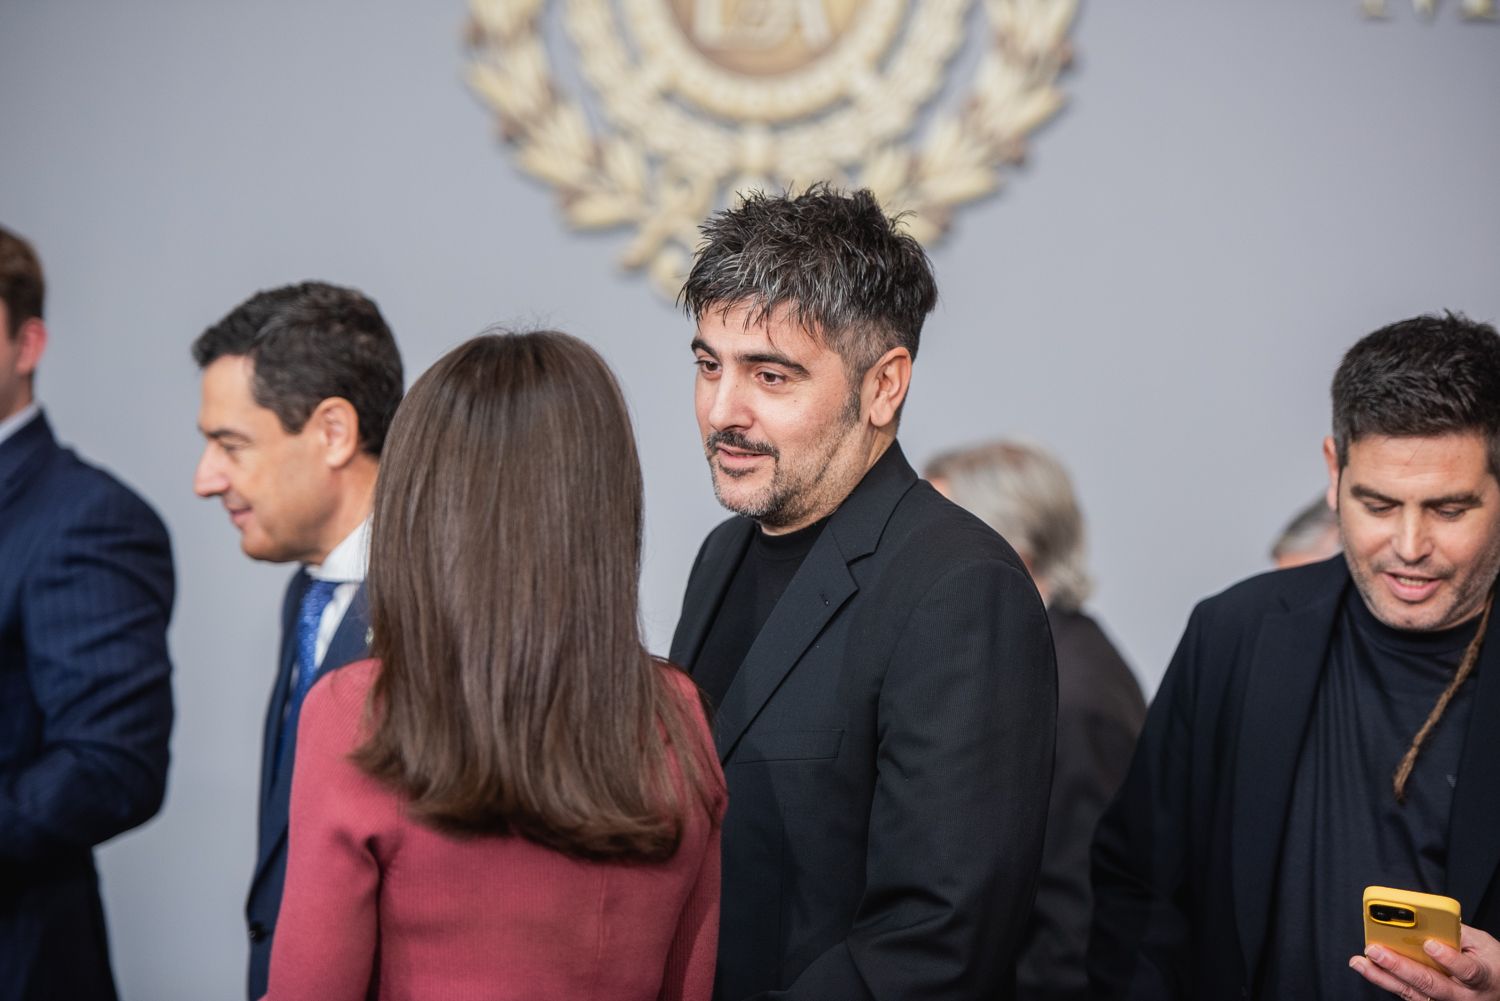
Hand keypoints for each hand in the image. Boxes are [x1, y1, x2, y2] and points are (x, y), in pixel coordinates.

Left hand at [1350, 924, 1499, 999]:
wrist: (1497, 990)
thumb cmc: (1489, 963)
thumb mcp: (1483, 943)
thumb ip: (1456, 931)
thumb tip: (1426, 919)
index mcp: (1481, 977)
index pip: (1466, 970)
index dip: (1448, 958)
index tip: (1430, 944)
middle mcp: (1463, 996)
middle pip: (1430, 983)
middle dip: (1400, 966)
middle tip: (1375, 950)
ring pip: (1413, 993)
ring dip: (1383, 977)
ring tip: (1360, 961)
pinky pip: (1407, 995)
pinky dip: (1386, 981)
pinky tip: (1368, 969)